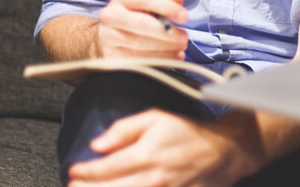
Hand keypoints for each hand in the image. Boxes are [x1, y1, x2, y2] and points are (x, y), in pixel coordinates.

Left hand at [67, 108, 261, 186]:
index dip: (85, 171)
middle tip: (74, 186)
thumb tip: (97, 143)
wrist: (226, 149)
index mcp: (147, 154)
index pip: (106, 168)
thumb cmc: (189, 131)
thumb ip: (124, 129)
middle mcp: (154, 177)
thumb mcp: (157, 118)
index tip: (73, 170)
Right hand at [93, 0, 188, 58]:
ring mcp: (109, 38)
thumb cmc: (133, 18)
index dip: (167, 7)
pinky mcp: (111, 57)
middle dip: (167, 33)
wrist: (107, 37)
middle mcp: (111, 16)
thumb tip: (178, 1)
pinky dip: (160, 60)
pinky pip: (139, 61)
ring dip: (166, 49)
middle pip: (142, 24)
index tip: (184, 17)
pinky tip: (172, 57)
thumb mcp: (146, 5)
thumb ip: (163, 2)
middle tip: (184, 38)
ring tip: (180, 48)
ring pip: (141, 45)